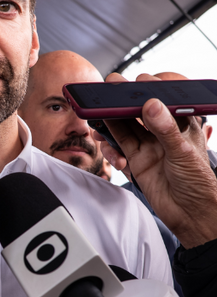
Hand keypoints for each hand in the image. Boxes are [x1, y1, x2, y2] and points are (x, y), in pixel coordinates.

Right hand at [94, 72, 216, 247]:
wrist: (189, 213)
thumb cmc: (198, 183)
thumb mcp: (183, 152)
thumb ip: (165, 128)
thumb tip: (151, 105)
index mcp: (182, 123)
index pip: (164, 98)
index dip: (149, 88)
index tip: (135, 83)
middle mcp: (163, 131)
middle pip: (138, 109)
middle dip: (122, 101)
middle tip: (106, 91)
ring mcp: (148, 144)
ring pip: (123, 125)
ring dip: (109, 121)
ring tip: (98, 120)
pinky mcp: (136, 159)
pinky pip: (117, 145)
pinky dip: (109, 146)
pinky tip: (111, 150)